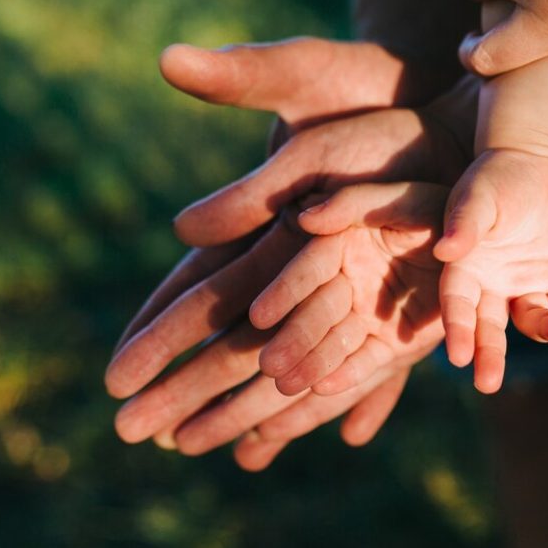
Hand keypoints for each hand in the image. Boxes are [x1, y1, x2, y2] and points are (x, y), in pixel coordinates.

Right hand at [109, 81, 474, 463]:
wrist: (430, 96)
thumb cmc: (356, 91)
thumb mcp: (293, 96)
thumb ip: (247, 170)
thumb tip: (180, 227)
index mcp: (265, 222)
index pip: (199, 289)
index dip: (158, 332)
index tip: (117, 376)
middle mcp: (302, 263)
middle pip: (237, 338)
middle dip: (192, 386)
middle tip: (143, 435)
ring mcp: (350, 282)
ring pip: (300, 356)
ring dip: (266, 406)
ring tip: (234, 456)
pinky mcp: (401, 288)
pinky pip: (378, 351)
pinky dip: (363, 390)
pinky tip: (352, 431)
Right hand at [250, 182, 447, 395]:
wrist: (485, 237)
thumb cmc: (436, 209)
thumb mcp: (398, 196)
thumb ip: (351, 203)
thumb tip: (304, 219)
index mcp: (340, 244)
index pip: (308, 269)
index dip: (284, 291)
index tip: (260, 315)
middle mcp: (347, 283)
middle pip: (316, 314)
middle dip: (293, 340)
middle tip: (269, 365)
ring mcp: (368, 316)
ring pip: (335, 343)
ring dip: (311, 364)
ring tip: (285, 386)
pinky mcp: (393, 344)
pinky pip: (369, 361)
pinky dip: (350, 375)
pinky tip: (325, 389)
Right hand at [433, 149, 547, 393]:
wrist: (538, 159)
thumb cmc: (498, 175)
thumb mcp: (478, 197)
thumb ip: (464, 224)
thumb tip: (447, 253)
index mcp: (465, 266)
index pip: (457, 305)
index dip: (457, 331)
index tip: (459, 358)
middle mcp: (492, 282)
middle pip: (488, 326)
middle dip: (489, 355)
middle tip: (488, 384)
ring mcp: (527, 281)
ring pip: (534, 319)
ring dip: (547, 331)